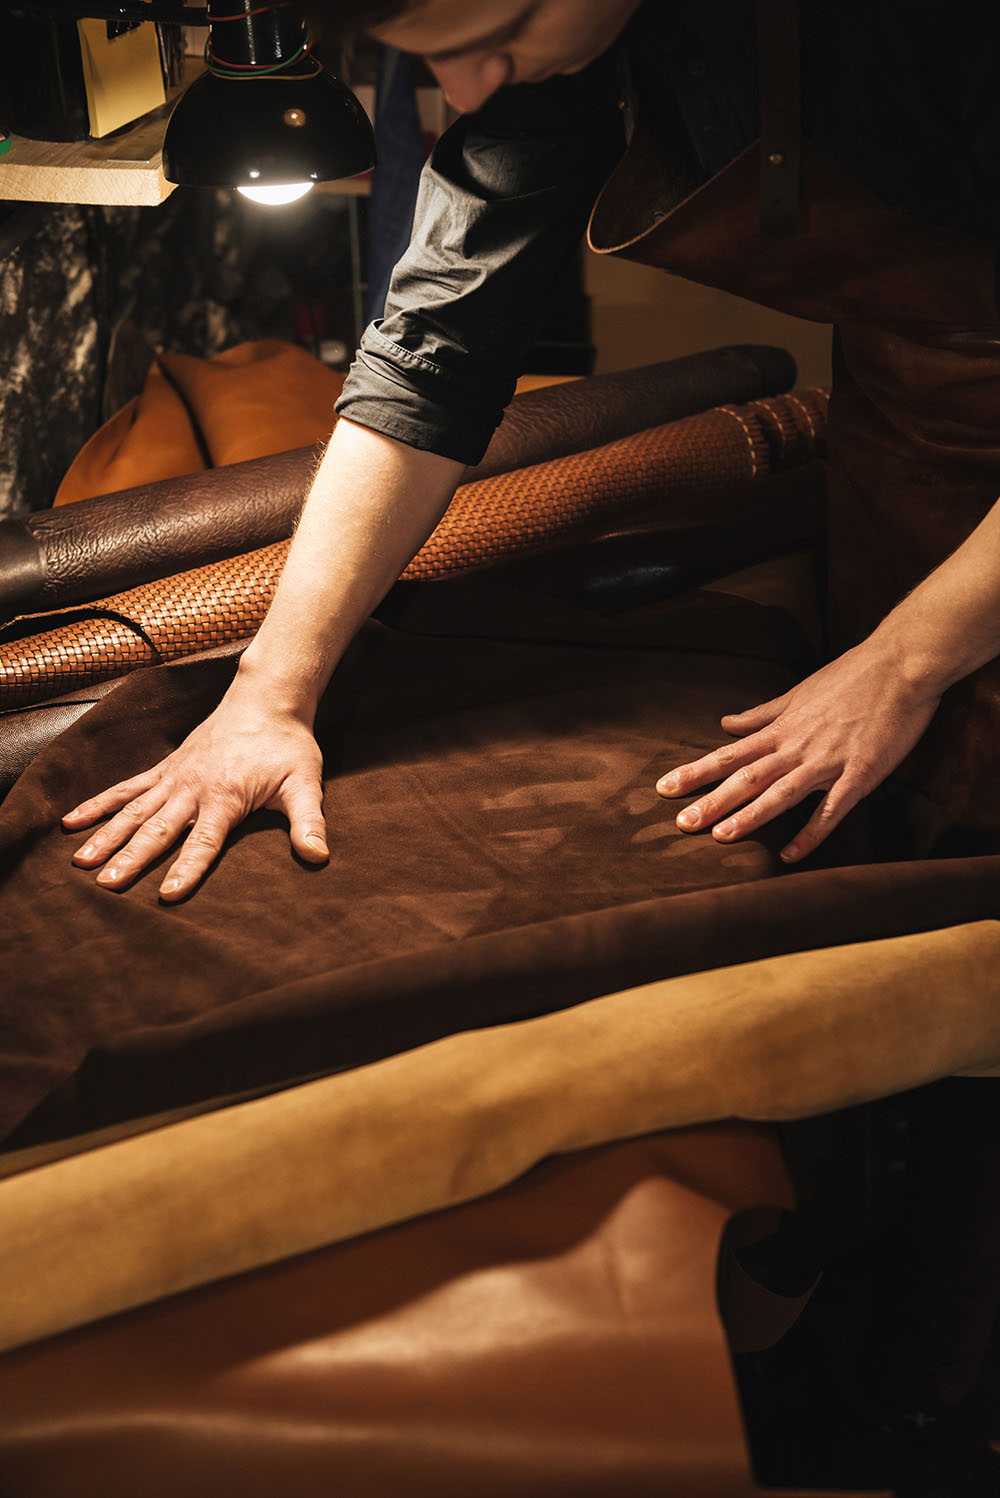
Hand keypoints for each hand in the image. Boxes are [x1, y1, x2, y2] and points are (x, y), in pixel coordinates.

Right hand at [62, 683, 328, 900]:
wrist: (267, 700)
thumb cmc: (288, 746)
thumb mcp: (305, 784)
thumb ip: (309, 822)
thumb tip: (319, 857)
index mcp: (226, 798)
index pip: (204, 842)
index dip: (187, 869)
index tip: (167, 896)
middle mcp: (193, 788)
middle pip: (158, 829)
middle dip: (131, 858)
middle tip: (106, 884)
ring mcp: (174, 777)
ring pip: (134, 811)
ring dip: (106, 835)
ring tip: (80, 862)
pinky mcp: (165, 768)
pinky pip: (127, 789)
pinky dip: (99, 804)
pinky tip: (72, 822)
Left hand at [655, 639, 941, 863]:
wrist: (902, 664)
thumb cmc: (852, 675)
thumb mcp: (799, 691)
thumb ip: (762, 714)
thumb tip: (726, 723)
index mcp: (782, 728)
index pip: (730, 754)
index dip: (696, 772)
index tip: (665, 788)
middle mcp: (797, 745)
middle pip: (747, 776)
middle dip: (712, 801)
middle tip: (680, 824)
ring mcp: (827, 760)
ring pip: (781, 792)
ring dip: (751, 815)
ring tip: (721, 836)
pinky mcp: (860, 773)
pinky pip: (831, 809)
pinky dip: (811, 832)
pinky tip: (791, 854)